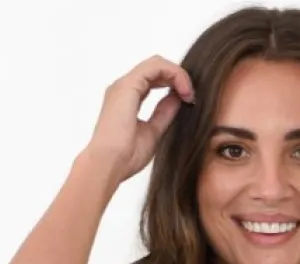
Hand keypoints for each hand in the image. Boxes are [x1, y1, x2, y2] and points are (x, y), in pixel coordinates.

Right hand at [83, 54, 194, 184]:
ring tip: (189, 93)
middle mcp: (124, 88)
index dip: (173, 84)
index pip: (153, 79)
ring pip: (157, 63)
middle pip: (155, 68)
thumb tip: (178, 99)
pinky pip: (156, 67)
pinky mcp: (129, 85)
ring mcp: (125, 85)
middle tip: (191, 96)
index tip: (188, 101)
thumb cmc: (125, 157)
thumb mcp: (153, 132)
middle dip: (177, 77)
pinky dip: (174, 74)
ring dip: (178, 74)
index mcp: (127, 99)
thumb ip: (164, 113)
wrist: (109, 165)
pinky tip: (184, 90)